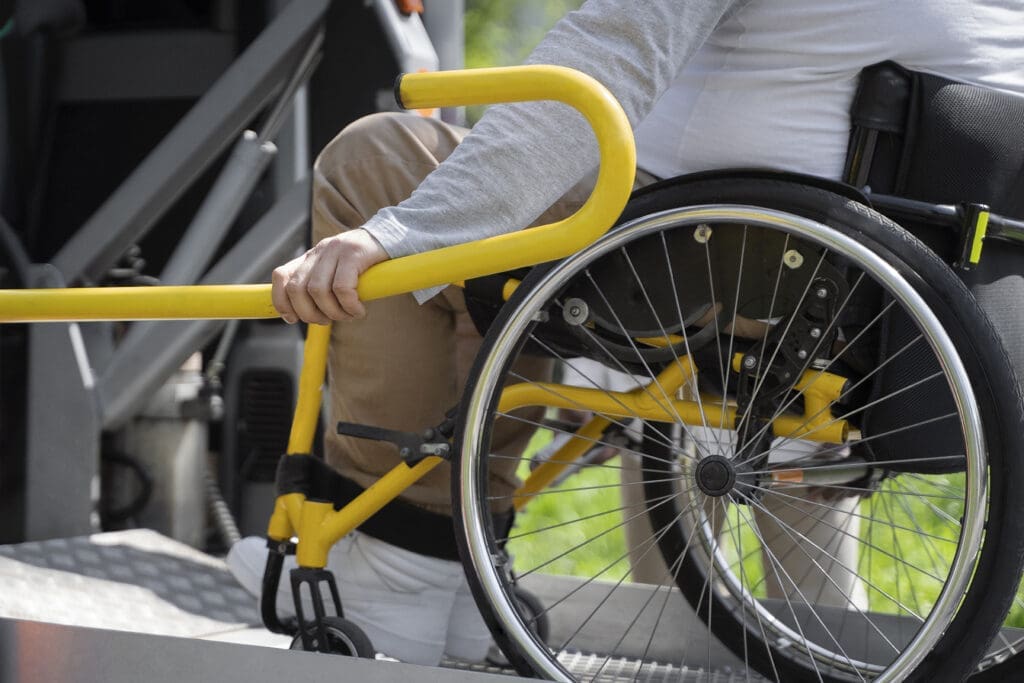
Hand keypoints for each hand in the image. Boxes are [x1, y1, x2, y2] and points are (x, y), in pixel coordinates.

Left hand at [271, 229, 389, 323]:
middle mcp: (319, 251)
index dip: (281, 301)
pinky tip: (359, 310)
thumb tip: (302, 316)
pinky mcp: (354, 253)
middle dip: (309, 313)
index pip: (281, 276)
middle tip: (327, 321)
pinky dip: (349, 306)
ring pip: (318, 290)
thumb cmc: (366, 264)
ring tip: (348, 316)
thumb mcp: (337, 272)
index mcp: (311, 257)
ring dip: (332, 312)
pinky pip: (342, 287)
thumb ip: (320, 287)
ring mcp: (335, 250)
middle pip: (297, 289)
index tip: (293, 318)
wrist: (393, 237)